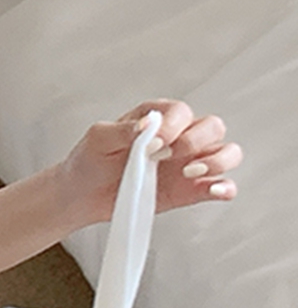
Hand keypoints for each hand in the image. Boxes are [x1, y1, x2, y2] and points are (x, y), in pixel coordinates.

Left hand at [58, 99, 241, 229]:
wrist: (81, 195)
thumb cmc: (90, 161)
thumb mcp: (98, 139)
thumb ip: (123, 130)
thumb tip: (147, 124)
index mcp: (160, 117)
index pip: (181, 112)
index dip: (172, 126)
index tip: (151, 145)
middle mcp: (181, 137)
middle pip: (213, 127)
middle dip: (195, 141)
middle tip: (166, 158)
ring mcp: (189, 163)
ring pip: (227, 152)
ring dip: (217, 161)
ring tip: (189, 173)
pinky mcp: (190, 191)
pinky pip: (220, 186)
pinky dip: (224, 188)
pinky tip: (214, 191)